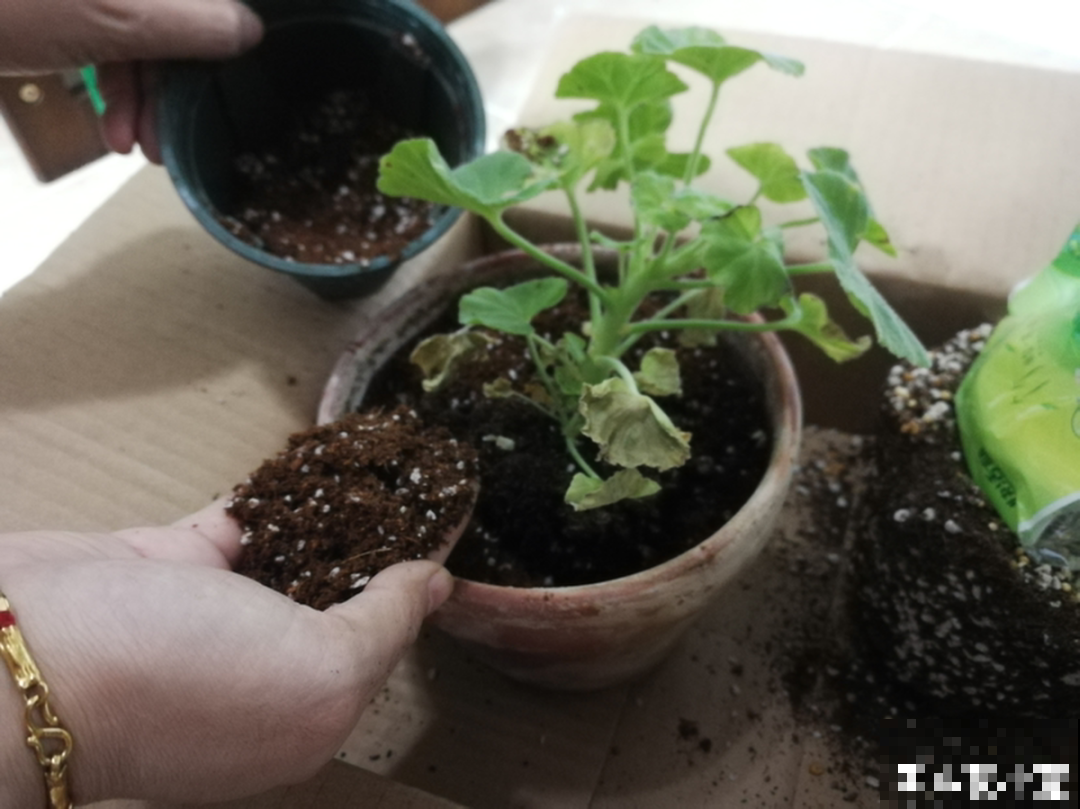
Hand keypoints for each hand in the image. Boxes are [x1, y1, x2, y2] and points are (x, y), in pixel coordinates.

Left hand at [0, 0, 263, 162]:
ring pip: (145, 38)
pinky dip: (116, 90)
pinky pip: (110, 46)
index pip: (208, 3)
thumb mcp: (116, 15)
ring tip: (139, 146)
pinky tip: (113, 131)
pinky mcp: (64, 12)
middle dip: (179, 81)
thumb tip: (251, 30)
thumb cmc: (8, 7)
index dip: (225, 38)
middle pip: (179, 19)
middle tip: (174, 135)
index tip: (232, 86)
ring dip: (148, 98)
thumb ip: (192, 21)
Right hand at [0, 500, 451, 804]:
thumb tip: (434, 585)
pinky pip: (243, 518)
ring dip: (337, 504)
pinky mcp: (175, 561)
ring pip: (297, 548)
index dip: (421, 577)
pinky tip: (319, 457)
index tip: (455, 515)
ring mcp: (216, 611)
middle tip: (423, 473)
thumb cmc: (180, 683)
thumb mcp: (316, 676)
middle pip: (342, 590)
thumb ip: (382, 626)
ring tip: (383, 456)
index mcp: (308, 709)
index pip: (384, 637)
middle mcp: (266, 664)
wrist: (26, 656)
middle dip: (384, 535)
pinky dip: (279, 489)